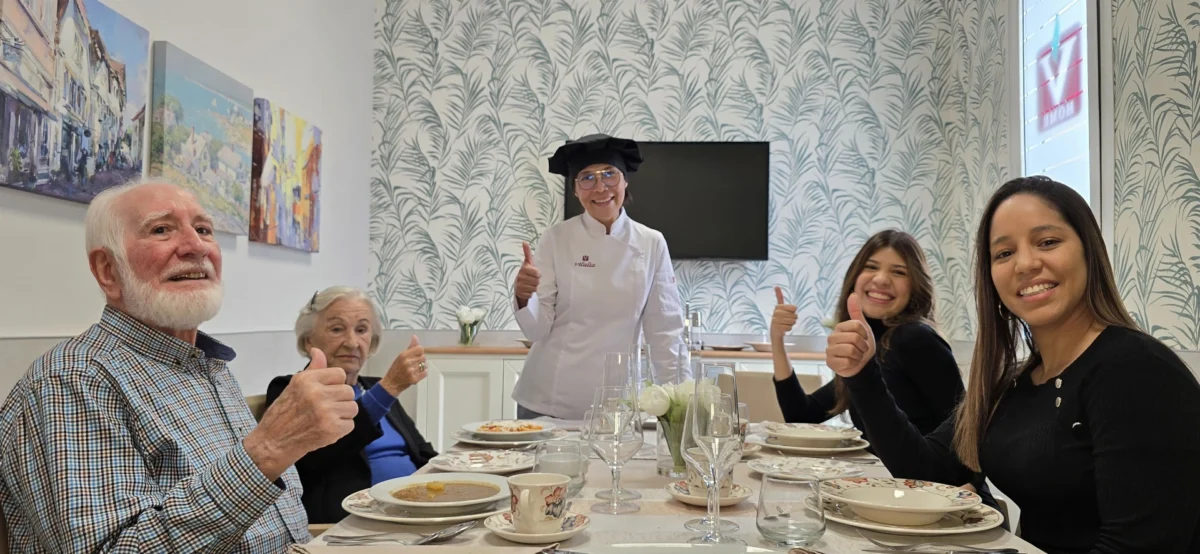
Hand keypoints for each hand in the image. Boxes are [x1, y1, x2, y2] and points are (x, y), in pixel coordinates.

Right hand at [244, 348, 357, 479]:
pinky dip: (341, 429)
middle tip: (325, 408)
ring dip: (343, 414)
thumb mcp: (294, 386)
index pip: (340, 374)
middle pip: (349, 391)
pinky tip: (326, 429)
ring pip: (352, 408)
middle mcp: (317, 393)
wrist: (272, 442)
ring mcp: (325, 412)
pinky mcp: (332, 429)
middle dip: (340, 400)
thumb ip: (312, 370)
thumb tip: (318, 351)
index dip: (335, 385)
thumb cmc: (282, 414)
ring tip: (326, 418)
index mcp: (307, 380)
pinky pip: (350, 424)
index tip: (326, 393)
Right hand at [381, 335, 426, 394]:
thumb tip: (415, 337)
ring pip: (425, 365)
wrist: (391, 383)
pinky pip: (425, 373)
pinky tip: (417, 373)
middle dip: (420, 360)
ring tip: (415, 369)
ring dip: (422, 367)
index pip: (420, 349)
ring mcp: (411, 371)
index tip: (417, 354)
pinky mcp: (414, 379)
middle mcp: (407, 362)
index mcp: (403, 355)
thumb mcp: (401, 356)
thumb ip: (410, 347)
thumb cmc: (395, 370)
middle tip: (415, 363)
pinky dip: (423, 373)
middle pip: (423, 357)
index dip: (420, 352)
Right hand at [514, 242, 539, 307]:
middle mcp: (520, 277)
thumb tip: (524, 242)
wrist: (518, 284)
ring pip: (534, 288)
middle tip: (531, 279)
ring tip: (529, 284)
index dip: (538, 274)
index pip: (537, 273)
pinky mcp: (519, 294)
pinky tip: (526, 289)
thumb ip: (527, 252)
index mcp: (523, 269)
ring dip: (533, 287)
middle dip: (536, 281)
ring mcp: (519, 286)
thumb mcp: (528, 262)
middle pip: (537, 282)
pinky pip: (530, 294)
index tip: (534, 273)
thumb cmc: (526, 272)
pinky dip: (530, 293)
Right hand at [770, 286, 797, 340]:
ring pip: (793, 322)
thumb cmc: (780, 318)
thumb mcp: (780, 307)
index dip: (793, 311)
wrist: (775, 331)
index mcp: (778, 307)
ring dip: (791, 324)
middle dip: (793, 319)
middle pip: (794, 315)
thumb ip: (779, 297)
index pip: (794, 308)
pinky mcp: (777, 328)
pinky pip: (789, 328)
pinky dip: (788, 329)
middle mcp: (776, 313)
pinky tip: (784, 328)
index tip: (788, 312)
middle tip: (787, 320)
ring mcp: (776, 321)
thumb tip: (776, 286)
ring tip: (785, 324)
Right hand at [825, 294, 874, 377]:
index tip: (863, 339)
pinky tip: (850, 363)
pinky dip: (853, 364)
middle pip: (854, 338)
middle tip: (860, 350)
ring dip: (858, 356)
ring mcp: (829, 350)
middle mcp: (831, 337)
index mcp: (839, 327)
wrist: (861, 365)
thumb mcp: (863, 328)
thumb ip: (856, 312)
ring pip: (851, 349)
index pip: (857, 326)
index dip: (865, 334)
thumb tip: (852, 294)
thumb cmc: (861, 346)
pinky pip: (847, 361)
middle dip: (863, 347)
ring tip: (856, 357)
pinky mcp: (830, 362)